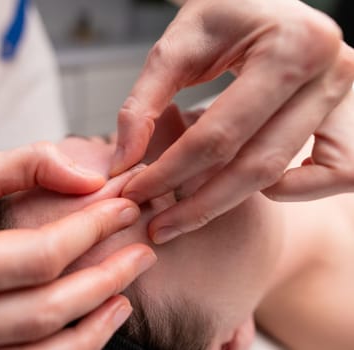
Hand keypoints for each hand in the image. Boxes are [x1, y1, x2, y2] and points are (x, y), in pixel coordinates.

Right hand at [0, 144, 155, 349]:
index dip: (86, 233)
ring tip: (123, 292)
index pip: (28, 261)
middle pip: (35, 316)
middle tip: (140, 253)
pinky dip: (56, 348)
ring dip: (88, 327)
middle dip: (100, 281)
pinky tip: (87, 323)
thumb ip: (22, 167)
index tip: (122, 209)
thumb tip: (91, 177)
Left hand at [111, 0, 353, 242]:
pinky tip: (257, 182)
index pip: (218, 134)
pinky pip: (335, 174)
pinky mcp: (351, 116)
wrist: (266, 1)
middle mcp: (330, 74)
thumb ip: (144, 103)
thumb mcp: (177, 45)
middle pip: (255, 166)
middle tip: (159, 228)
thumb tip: (123, 163)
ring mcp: (347, 98)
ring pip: (287, 175)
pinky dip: (296, 189)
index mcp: (289, 48)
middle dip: (200, 206)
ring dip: (234, 199)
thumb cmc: (224, 17)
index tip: (134, 194)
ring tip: (191, 205)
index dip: (170, 172)